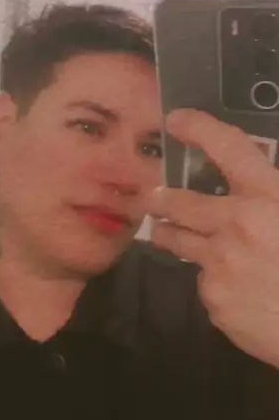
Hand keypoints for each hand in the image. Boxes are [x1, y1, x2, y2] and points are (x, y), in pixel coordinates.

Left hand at [148, 109, 278, 368]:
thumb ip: (274, 197)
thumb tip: (260, 192)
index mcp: (268, 198)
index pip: (229, 148)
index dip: (200, 129)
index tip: (177, 120)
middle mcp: (236, 225)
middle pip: (180, 203)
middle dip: (160, 198)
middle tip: (151, 197)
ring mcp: (220, 264)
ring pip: (179, 243)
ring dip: (170, 235)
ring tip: (166, 232)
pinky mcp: (214, 300)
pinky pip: (205, 284)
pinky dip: (215, 282)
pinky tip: (237, 290)